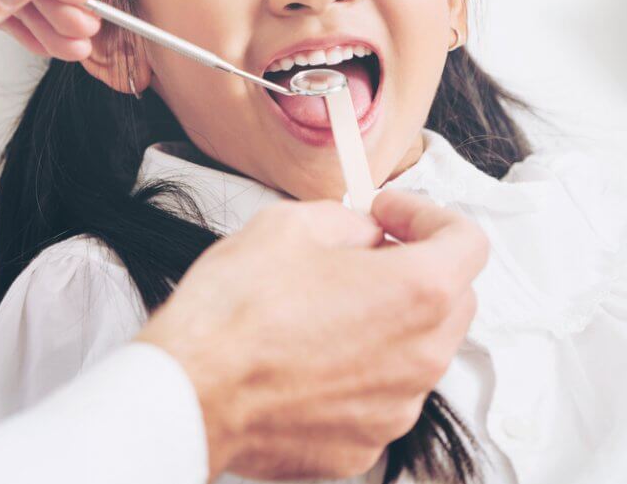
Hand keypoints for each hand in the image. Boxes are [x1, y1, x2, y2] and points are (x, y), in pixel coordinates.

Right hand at [136, 191, 487, 480]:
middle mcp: (421, 356)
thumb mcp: (286, 225)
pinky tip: (305, 358)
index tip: (389, 216)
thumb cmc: (233, 313)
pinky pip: (379, 398)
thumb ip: (345, 221)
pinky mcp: (365, 444)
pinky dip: (357, 374)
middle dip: (415, 269)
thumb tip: (361, 234)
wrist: (192, 390)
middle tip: (361, 255)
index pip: (467, 242)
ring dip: (387, 325)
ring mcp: (396, 408)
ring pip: (417, 353)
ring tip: (322, 311)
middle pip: (453, 300)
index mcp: (416, 292)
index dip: (427, 215)